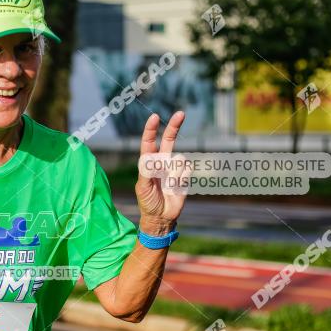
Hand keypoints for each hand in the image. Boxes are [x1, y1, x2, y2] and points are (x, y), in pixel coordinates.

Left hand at [135, 111, 187, 231]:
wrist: (162, 217)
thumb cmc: (148, 202)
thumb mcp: (143, 187)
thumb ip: (146, 172)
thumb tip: (150, 157)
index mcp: (149, 162)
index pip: (149, 142)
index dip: (151, 130)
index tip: (155, 117)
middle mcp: (162, 161)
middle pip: (169, 139)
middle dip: (174, 126)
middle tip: (181, 113)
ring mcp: (174, 168)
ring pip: (180, 159)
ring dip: (174, 173)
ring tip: (168, 187)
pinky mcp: (185, 175)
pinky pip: (187, 169)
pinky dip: (182, 178)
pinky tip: (176, 187)